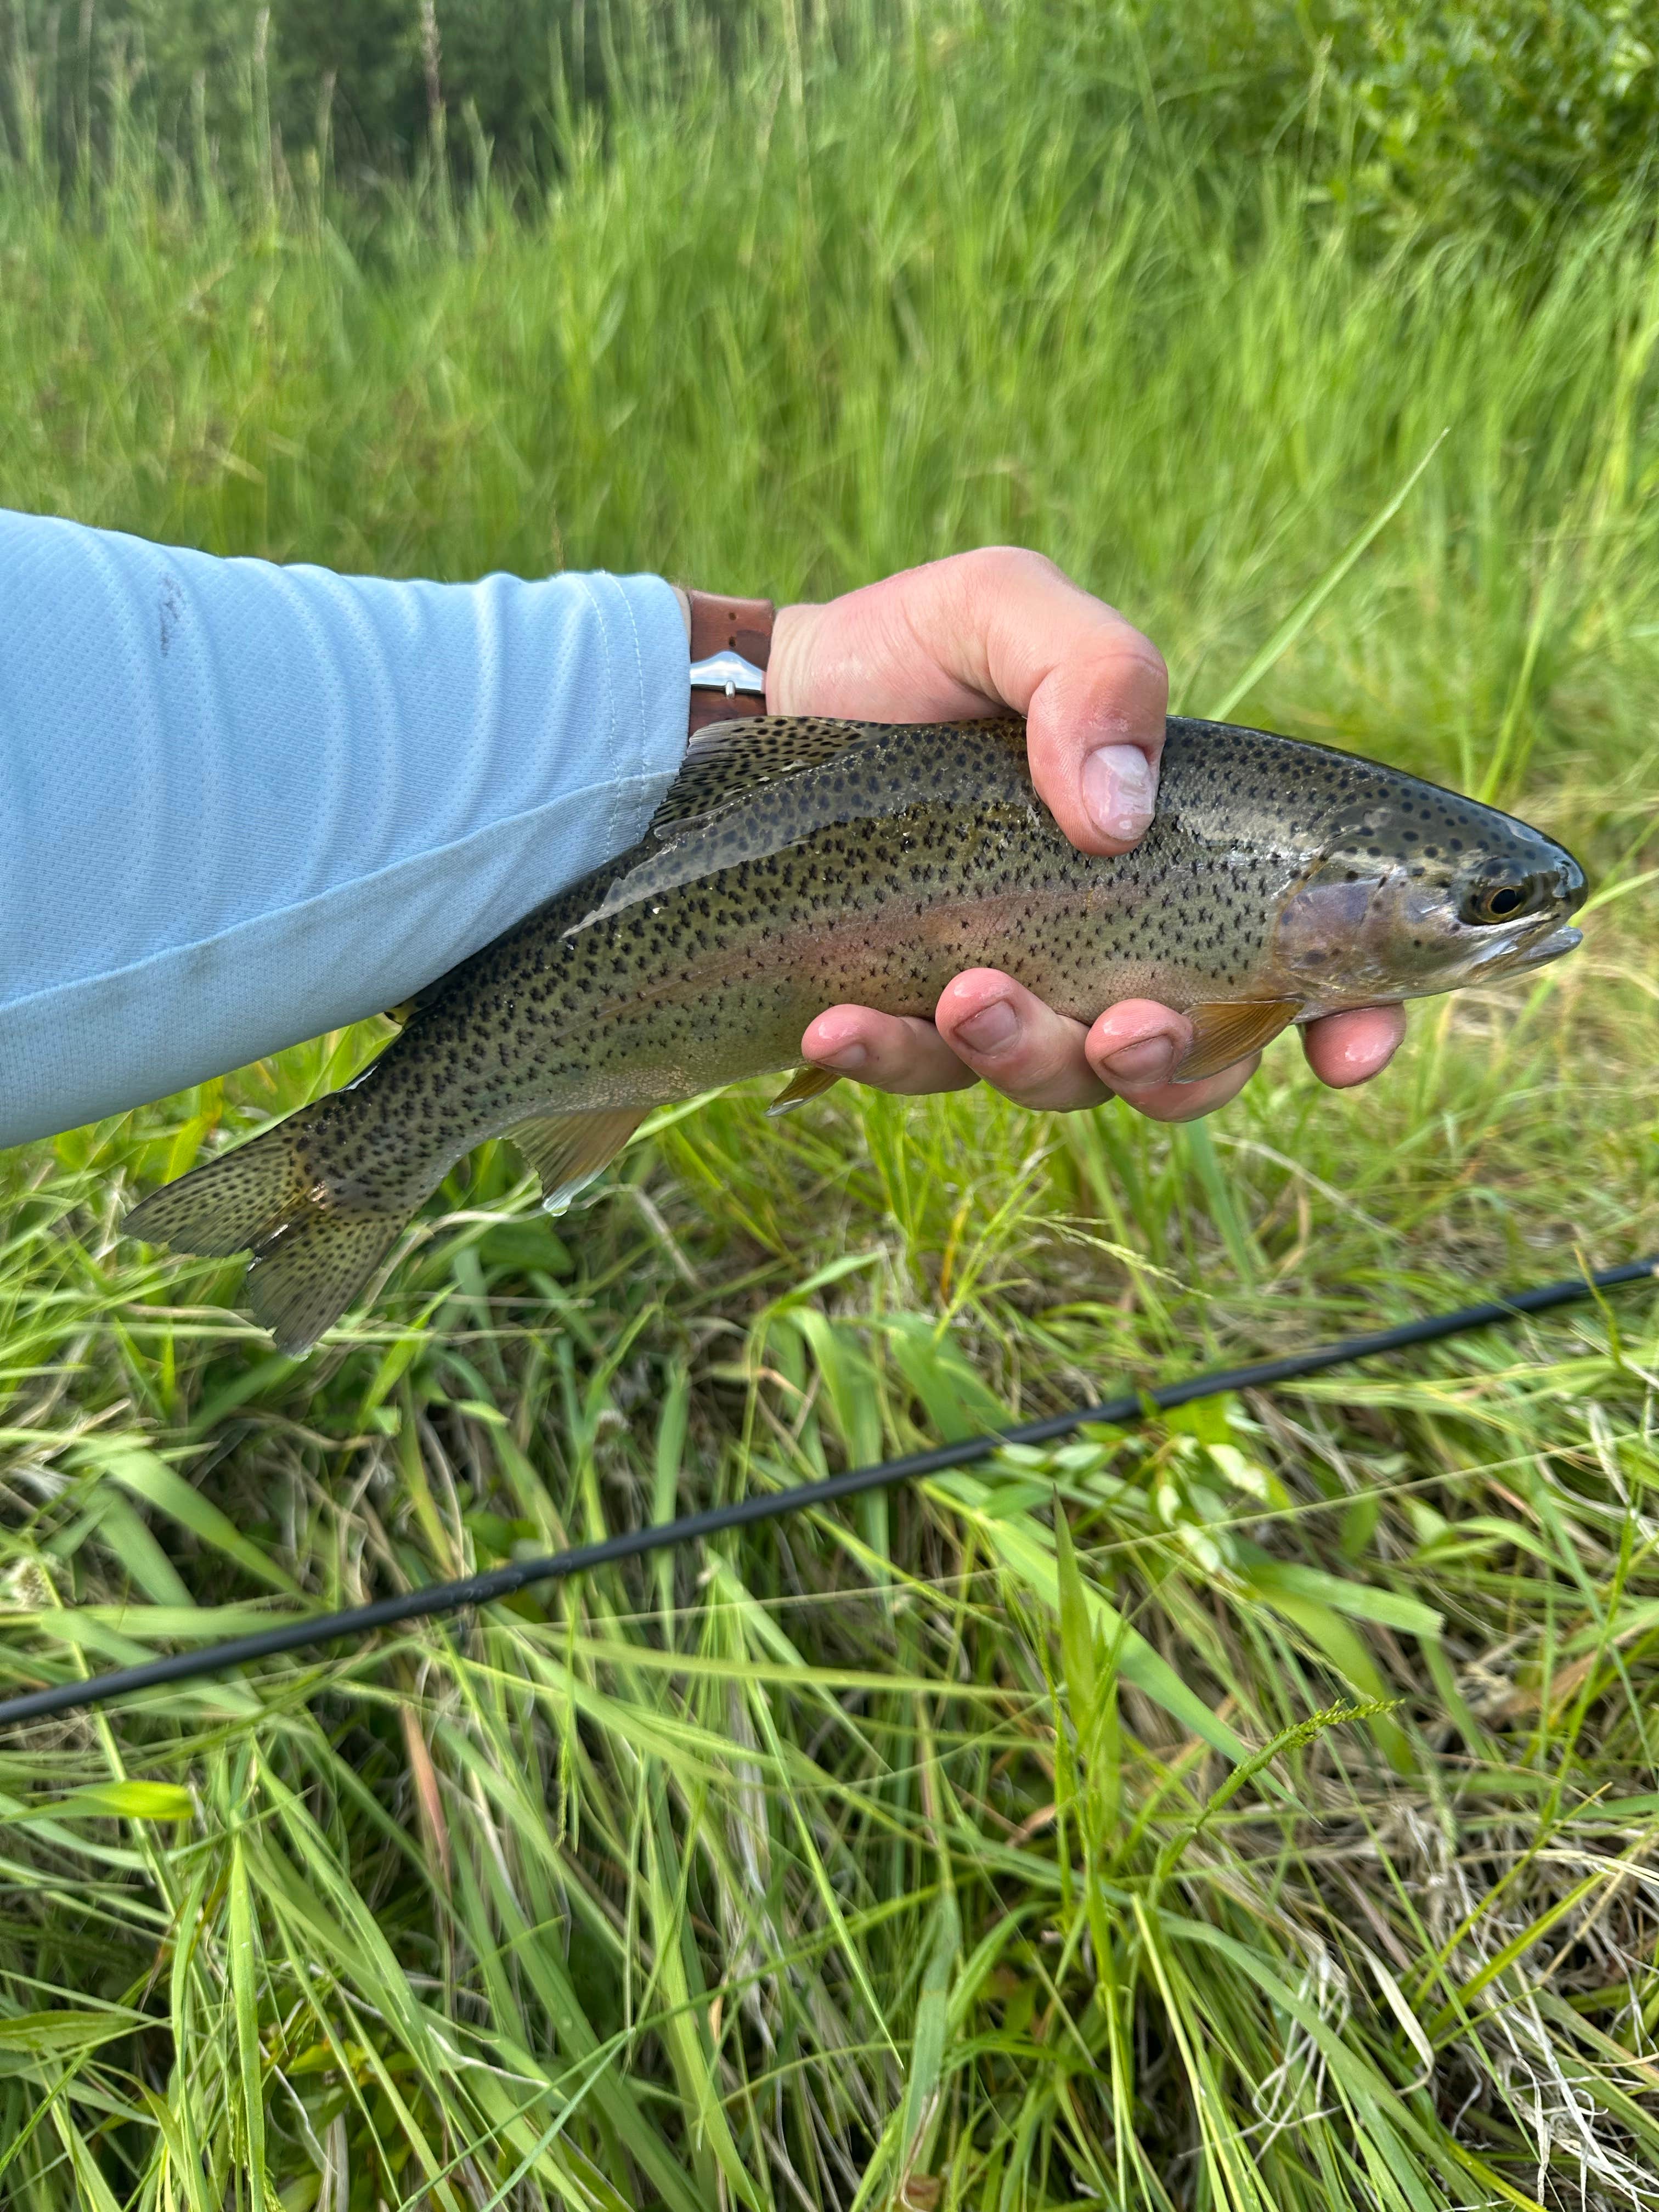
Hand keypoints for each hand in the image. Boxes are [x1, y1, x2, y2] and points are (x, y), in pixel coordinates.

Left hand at [766, 549, 1405, 1120]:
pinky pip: (922, 1074)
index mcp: (1180, 851)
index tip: (1349, 1051)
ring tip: (964, 994)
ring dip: (1027, 1057)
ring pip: (1064, 1080)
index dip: (1352, 1016)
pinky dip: (886, 1058)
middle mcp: (1114, 942)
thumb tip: (1119, 816)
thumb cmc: (908, 652)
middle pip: (1190, 1058)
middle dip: (1172, 1065)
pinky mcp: (913, 1022)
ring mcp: (1018, 991)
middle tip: (1124, 1030)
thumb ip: (1095, 671)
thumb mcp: (1008, 608)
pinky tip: (835, 1025)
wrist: (759, 698)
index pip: (1303, 959)